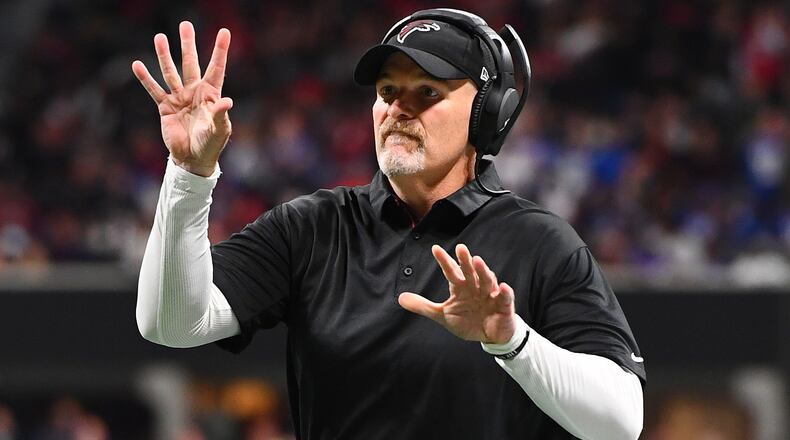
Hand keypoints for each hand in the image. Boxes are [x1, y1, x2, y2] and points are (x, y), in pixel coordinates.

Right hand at [131, 22, 232, 176]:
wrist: (193, 159)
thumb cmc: (211, 144)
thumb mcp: (219, 130)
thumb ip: (220, 115)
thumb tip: (227, 101)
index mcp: (212, 94)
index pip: (216, 68)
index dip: (220, 50)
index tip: (224, 32)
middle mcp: (195, 92)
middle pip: (191, 63)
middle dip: (188, 45)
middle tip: (185, 25)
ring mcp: (179, 98)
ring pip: (170, 72)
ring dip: (164, 55)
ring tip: (159, 37)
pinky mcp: (165, 107)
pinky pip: (154, 90)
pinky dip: (146, 78)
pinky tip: (137, 64)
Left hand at [399, 244, 516, 343]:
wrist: (489, 336)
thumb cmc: (468, 321)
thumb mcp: (443, 315)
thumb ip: (423, 306)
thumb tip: (400, 298)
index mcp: (461, 287)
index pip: (451, 271)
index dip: (444, 261)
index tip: (435, 249)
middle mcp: (475, 287)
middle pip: (470, 272)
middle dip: (465, 261)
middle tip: (460, 248)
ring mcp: (490, 295)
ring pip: (487, 280)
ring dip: (483, 271)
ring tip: (477, 261)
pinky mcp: (503, 305)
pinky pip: (505, 297)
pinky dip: (505, 292)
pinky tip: (503, 287)